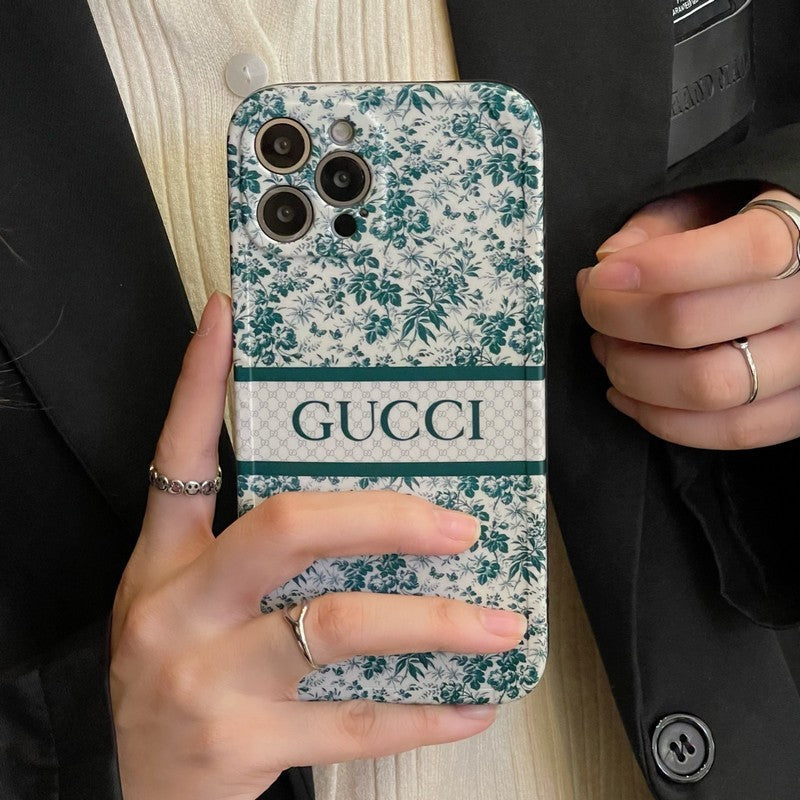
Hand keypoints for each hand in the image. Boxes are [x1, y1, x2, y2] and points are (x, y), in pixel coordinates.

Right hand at [109, 293, 524, 799]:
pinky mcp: (245, 742)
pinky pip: (356, 721)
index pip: (181, 450)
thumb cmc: (177, 674)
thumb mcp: (184, 597)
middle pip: (289, 528)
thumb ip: (247, 549)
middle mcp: (181, 606)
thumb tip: (357, 506)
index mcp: (166, 559)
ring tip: (498, 623)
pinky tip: (472, 700)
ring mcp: (211, 675)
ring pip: (340, 625)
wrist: (141, 789)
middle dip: (385, 518)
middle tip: (458, 523)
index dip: (201, 380)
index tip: (231, 319)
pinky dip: (425, 711)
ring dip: (433, 621)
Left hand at [576, 187, 799, 448]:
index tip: (602, 275)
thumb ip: (661, 224)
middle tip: (594, 307)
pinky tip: (628, 394)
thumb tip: (611, 259)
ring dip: (634, 374)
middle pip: (697, 325)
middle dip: (618, 319)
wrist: (795, 277)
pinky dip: (663, 419)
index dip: (662, 267)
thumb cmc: (743, 234)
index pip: (748, 252)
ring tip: (608, 349)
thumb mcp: (710, 204)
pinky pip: (733, 431)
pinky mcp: (799, 409)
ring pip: (709, 388)